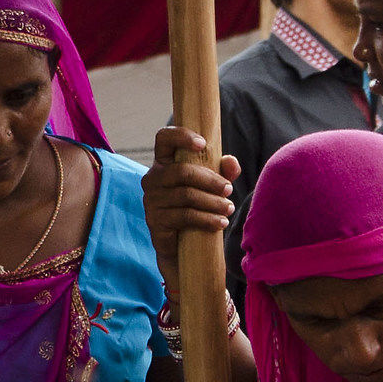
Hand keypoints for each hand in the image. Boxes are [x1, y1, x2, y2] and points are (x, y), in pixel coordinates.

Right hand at [142, 127, 236, 281]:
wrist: (181, 245)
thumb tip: (231, 162)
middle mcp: (152, 178)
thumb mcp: (212, 186)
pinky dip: (207, 219)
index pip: (164, 138)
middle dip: (211, 181)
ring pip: (186, 196)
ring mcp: (151, 200)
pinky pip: (184, 216)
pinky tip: (220, 223)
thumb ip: (223, 172)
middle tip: (229, 190)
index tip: (203, 143)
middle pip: (182, 171)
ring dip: (213, 202)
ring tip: (229, 209)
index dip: (181, 136)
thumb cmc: (196, 207)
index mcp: (164, 163)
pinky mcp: (155, 221)